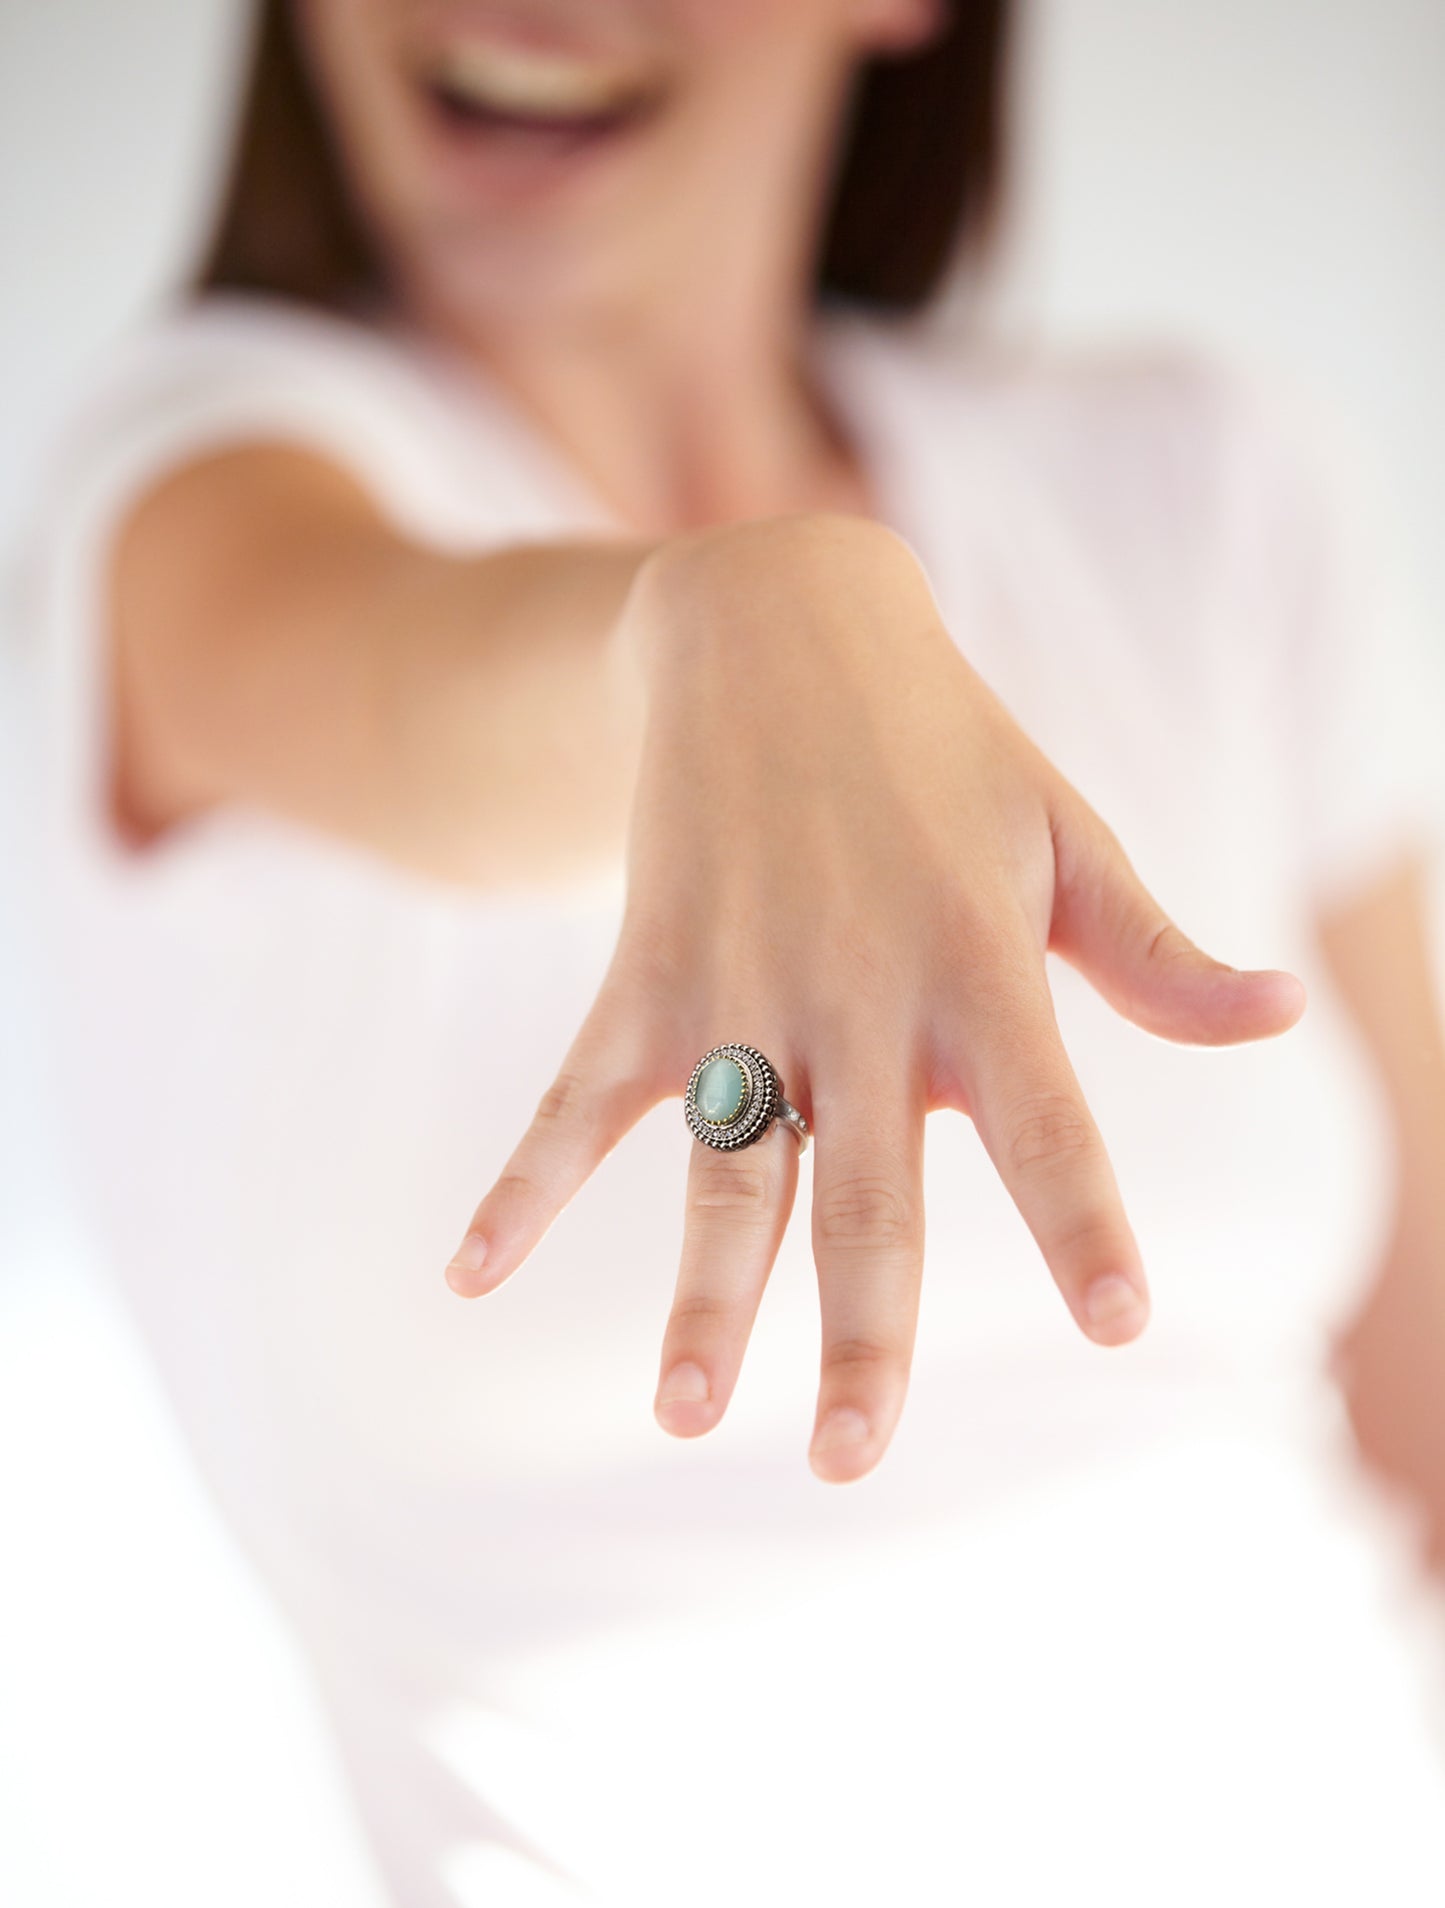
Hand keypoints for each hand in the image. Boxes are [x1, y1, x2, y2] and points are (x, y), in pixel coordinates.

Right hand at [445, 513, 1305, 1482]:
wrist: (769, 629)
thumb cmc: (945, 751)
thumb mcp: (1063, 833)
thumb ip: (1153, 951)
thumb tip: (1280, 1015)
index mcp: (978, 963)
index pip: (1048, 1119)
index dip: (1084, 1220)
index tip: (1120, 1324)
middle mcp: (855, 994)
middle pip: (865, 1190)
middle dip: (864, 1332)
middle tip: (852, 1460)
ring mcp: (737, 990)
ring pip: (720, 1170)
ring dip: (701, 1296)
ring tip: (685, 1416)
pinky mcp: (648, 978)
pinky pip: (577, 1098)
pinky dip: (520, 1184)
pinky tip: (467, 1276)